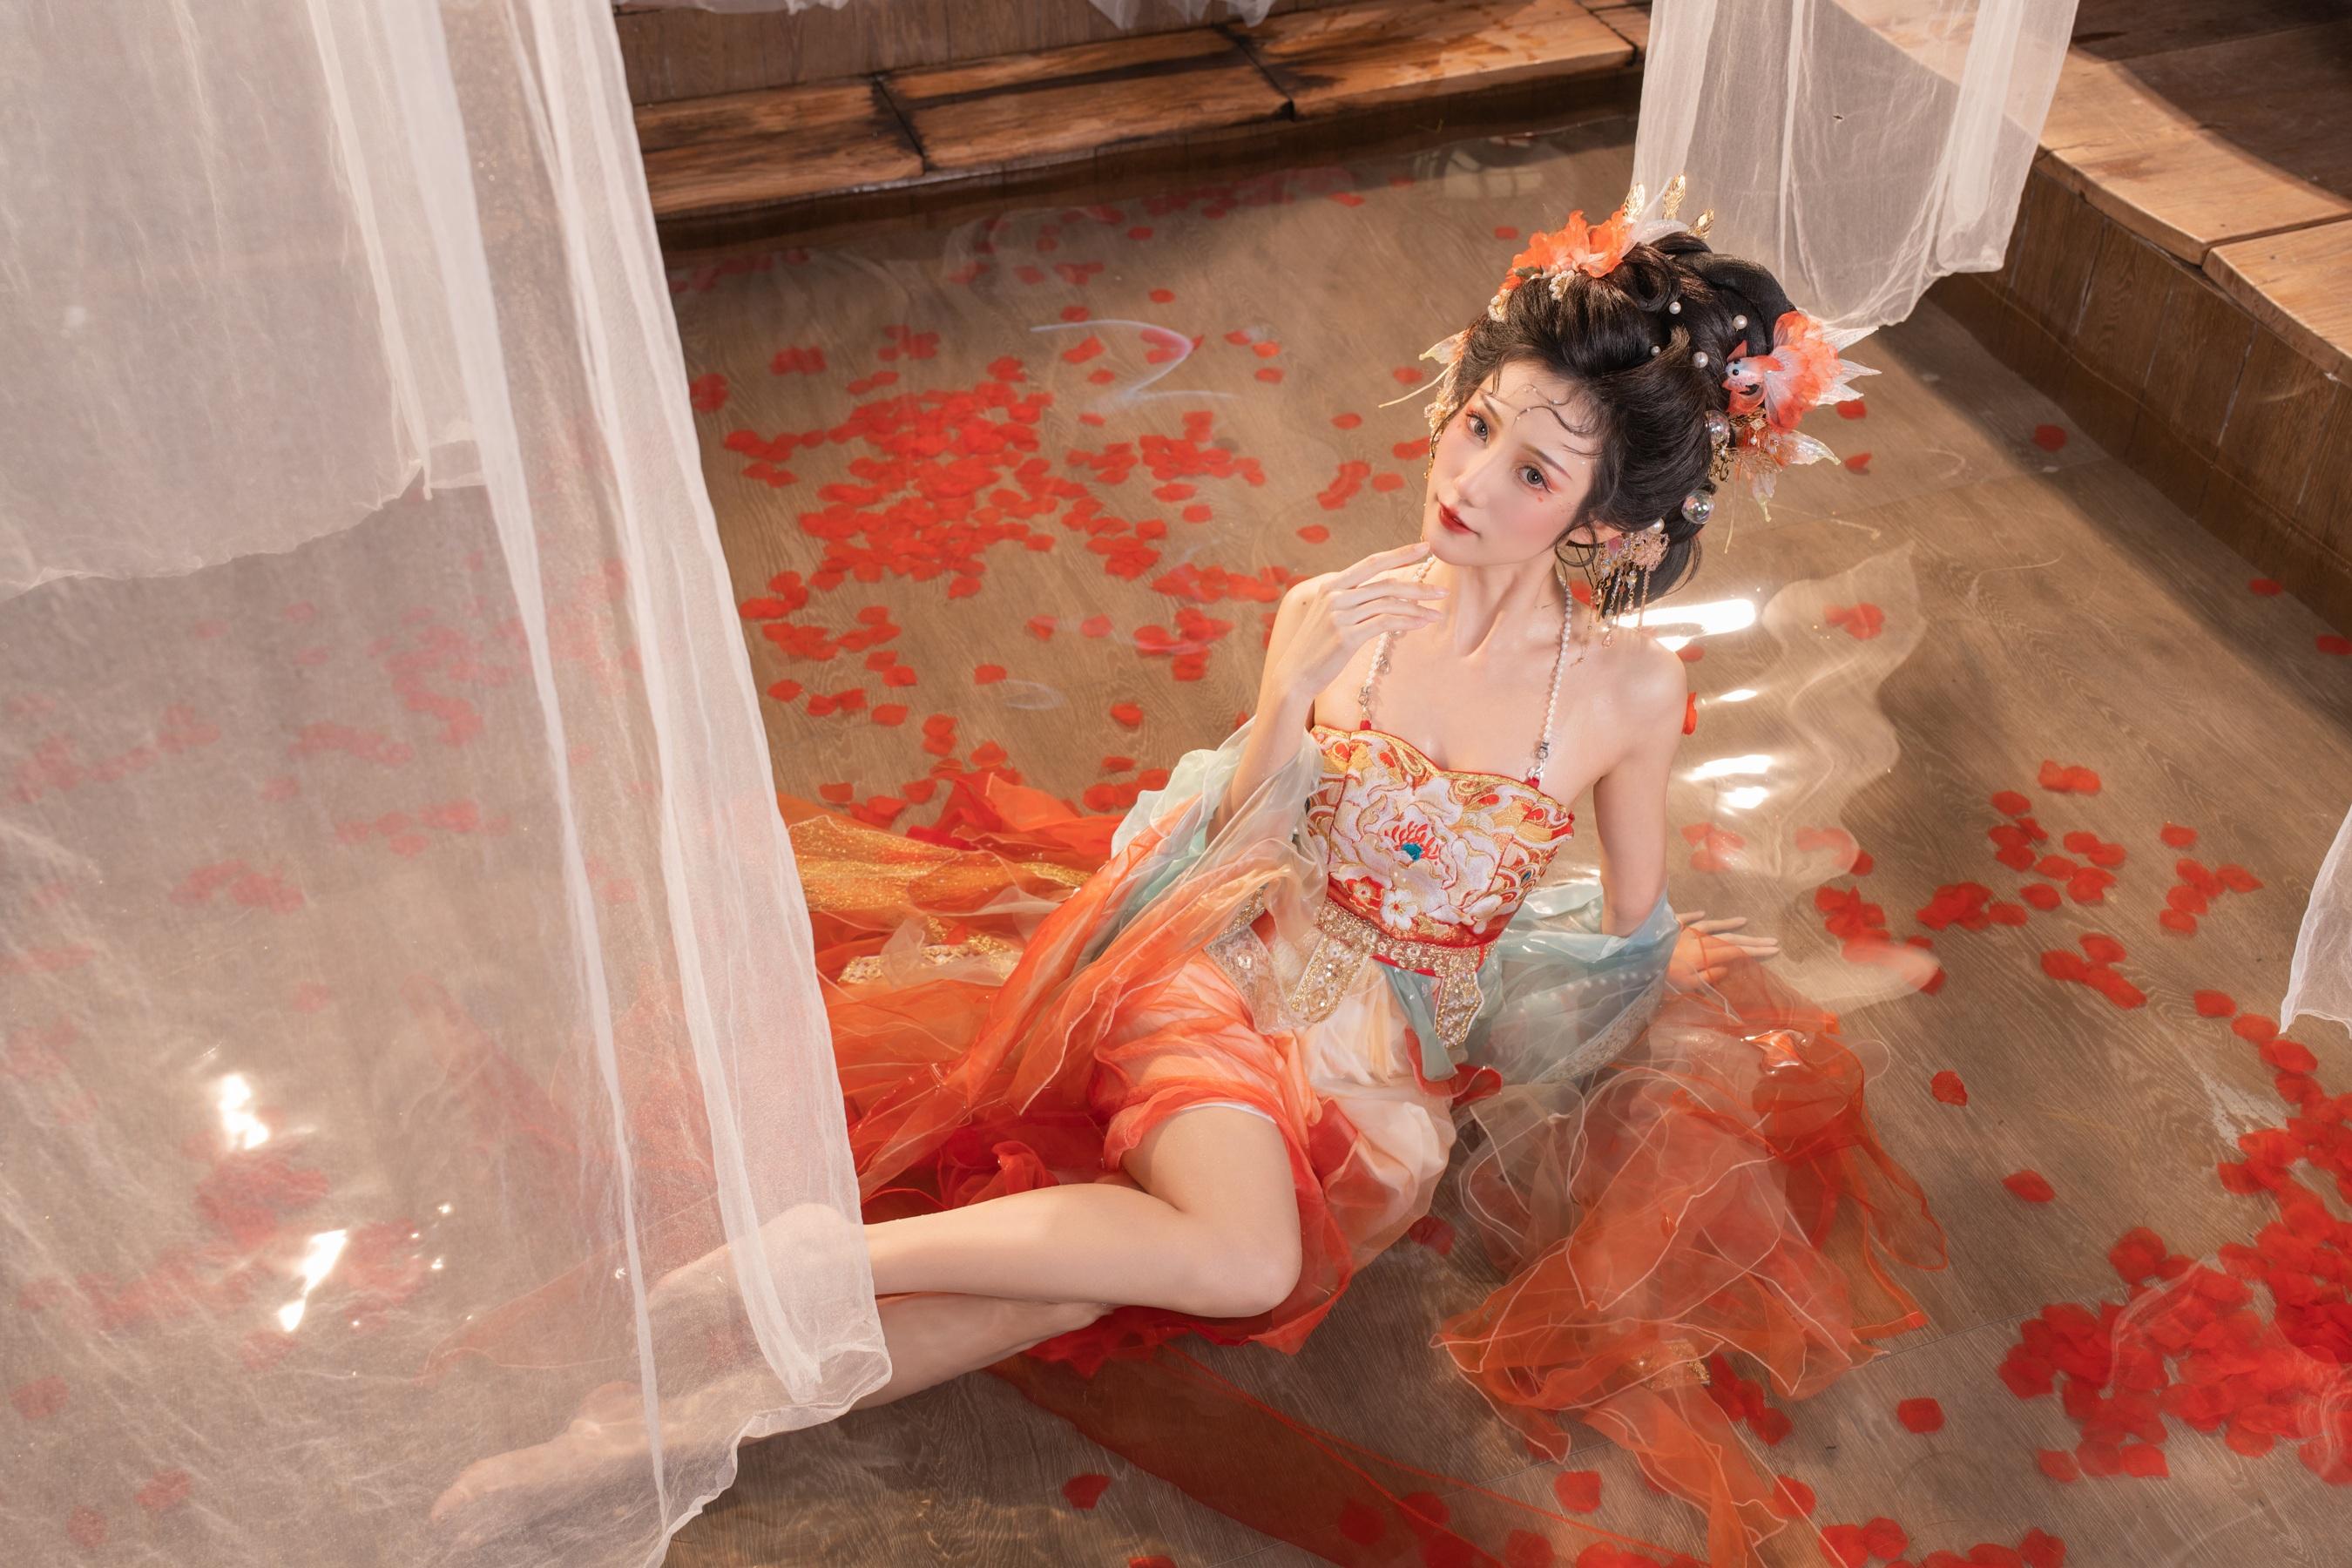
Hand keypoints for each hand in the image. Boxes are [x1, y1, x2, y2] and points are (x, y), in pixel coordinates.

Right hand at [1262, 539, 1447, 707]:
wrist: (1295, 675)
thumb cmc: (1317, 648)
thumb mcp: (1330, 616)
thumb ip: (1352, 601)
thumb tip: (1386, 593)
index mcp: (1331, 586)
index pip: (1371, 563)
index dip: (1400, 554)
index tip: (1425, 548)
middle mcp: (1335, 596)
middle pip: (1385, 583)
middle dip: (1418, 585)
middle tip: (1442, 591)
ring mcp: (1339, 615)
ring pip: (1388, 603)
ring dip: (1417, 608)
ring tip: (1437, 613)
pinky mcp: (1346, 636)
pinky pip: (1385, 623)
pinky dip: (1407, 622)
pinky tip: (1422, 624)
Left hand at [1667, 910, 1779, 988]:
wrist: (1635, 957)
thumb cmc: (1660, 977)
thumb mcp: (1688, 984)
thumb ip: (1709, 976)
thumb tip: (1727, 967)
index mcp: (1705, 954)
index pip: (1736, 952)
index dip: (1756, 951)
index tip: (1774, 949)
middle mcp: (1698, 940)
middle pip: (1729, 939)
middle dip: (1752, 940)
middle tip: (1772, 940)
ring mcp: (1684, 932)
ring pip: (1710, 926)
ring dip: (1728, 924)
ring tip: (1744, 921)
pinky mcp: (1669, 928)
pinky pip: (1684, 920)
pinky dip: (1694, 917)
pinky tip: (1703, 912)